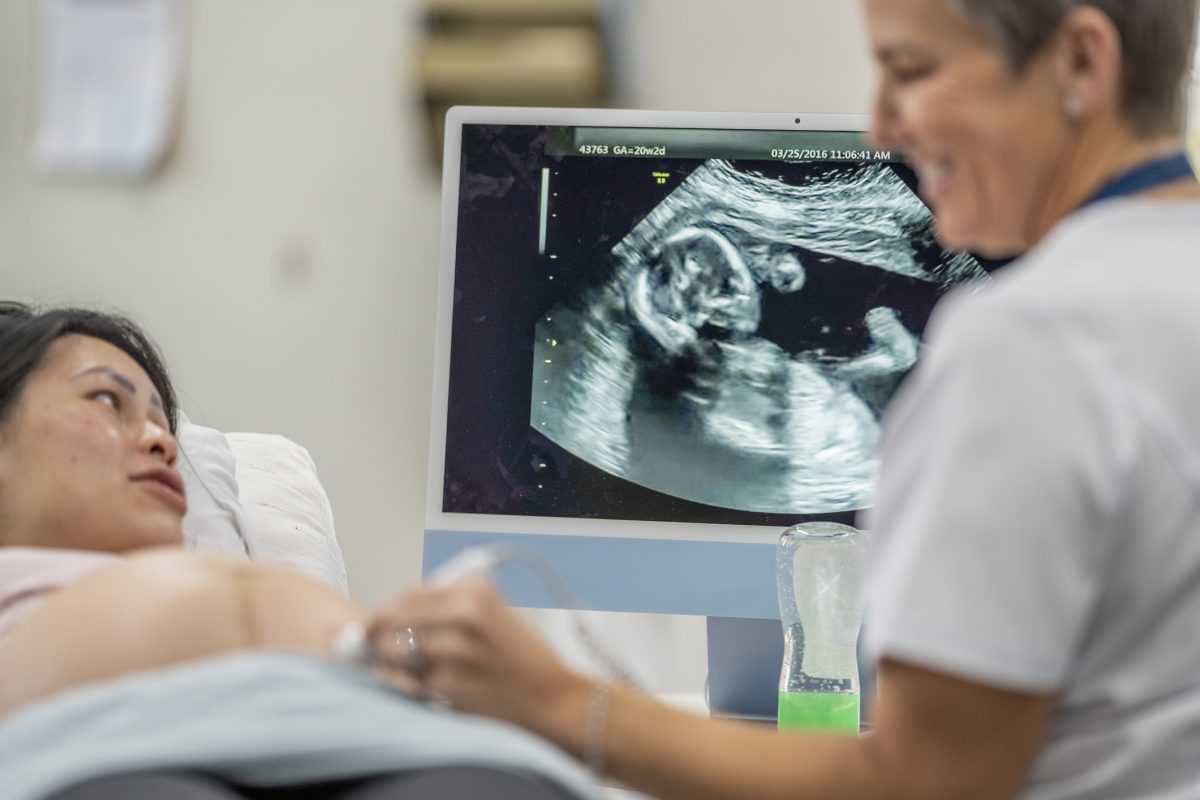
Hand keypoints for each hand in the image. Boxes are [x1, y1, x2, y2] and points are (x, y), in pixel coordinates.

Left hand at [366, 577, 591, 740]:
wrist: (552, 697)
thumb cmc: (523, 660)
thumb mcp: (494, 614)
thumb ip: (449, 607)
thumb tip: (394, 614)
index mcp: (474, 590)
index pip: (406, 594)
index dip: (384, 612)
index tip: (373, 626)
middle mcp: (465, 612)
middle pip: (394, 618)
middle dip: (382, 637)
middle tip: (382, 651)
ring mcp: (456, 648)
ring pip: (396, 650)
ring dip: (398, 663)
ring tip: (423, 670)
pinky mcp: (450, 682)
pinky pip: (412, 680)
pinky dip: (417, 685)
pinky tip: (442, 687)